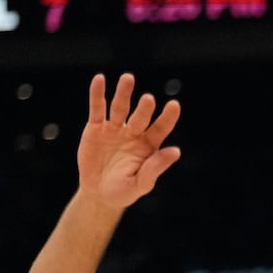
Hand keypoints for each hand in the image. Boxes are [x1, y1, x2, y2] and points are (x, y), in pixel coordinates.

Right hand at [77, 73, 181, 211]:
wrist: (99, 193)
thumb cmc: (125, 190)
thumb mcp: (141, 183)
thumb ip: (156, 166)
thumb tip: (176, 151)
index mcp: (149, 145)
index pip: (161, 128)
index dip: (168, 117)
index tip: (174, 105)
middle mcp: (134, 133)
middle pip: (140, 117)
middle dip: (144, 108)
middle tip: (148, 99)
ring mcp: (115, 128)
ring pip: (120, 108)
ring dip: (123, 93)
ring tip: (128, 78)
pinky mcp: (96, 128)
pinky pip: (97, 108)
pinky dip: (97, 94)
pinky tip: (99, 80)